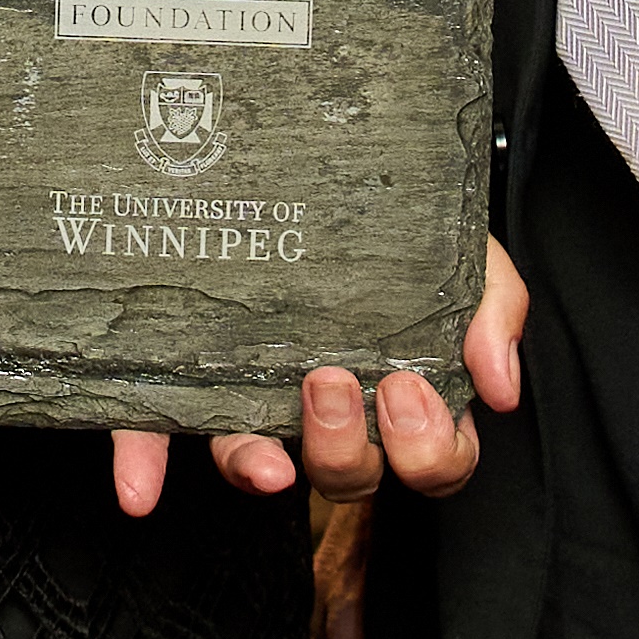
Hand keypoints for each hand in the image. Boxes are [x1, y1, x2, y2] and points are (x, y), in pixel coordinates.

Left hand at [105, 240, 526, 528]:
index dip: (429, 450)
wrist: (318, 148)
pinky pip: (154, 430)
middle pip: (350, 476)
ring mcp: (250, 392)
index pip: (431, 460)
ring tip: (262, 450)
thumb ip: (491, 306)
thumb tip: (498, 385)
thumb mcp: (459, 247)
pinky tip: (140, 489)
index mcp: (399, 389)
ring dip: (258, 464)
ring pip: (255, 461)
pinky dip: (144, 463)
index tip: (408, 389)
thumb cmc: (394, 218)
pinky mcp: (179, 373)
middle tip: (332, 380)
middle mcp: (324, 404)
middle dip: (348, 448)